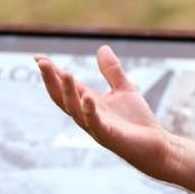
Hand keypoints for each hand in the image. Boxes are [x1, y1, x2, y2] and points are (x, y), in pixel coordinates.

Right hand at [36, 46, 171, 178]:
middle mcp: (87, 115)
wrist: (157, 145)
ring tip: (65, 73)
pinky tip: (88, 98)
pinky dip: (90, 111)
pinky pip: (96, 124)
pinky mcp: (110, 137)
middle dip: (51, 81)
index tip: (37, 58)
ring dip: (69, 93)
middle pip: (63, 99)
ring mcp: (96, 127)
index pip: (65, 87)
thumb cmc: (137, 121)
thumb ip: (112, 71)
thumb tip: (102, 47)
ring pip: (75, 111)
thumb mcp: (123, 89)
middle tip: (42, 63)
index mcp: (89, 103)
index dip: (52, 73)